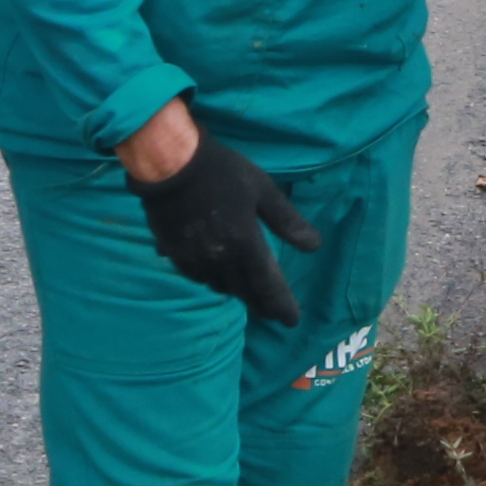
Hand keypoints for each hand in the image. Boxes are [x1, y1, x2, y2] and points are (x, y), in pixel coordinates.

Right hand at [128, 116, 318, 324]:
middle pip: (244, 291)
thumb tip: (315, 247)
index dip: (281, 306)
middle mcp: (220, 260)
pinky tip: (215, 272)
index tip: (292, 321)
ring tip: (245, 291)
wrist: (170, 164)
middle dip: (261, 304)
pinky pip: (198, 276)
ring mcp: (194, 259)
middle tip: (272, 314)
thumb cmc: (222, 172)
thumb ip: (287, 221)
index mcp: (245, 245)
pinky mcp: (174, 254)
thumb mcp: (262, 190)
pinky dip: (212, 278)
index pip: (268, 286)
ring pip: (220, 285)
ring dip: (236, 290)